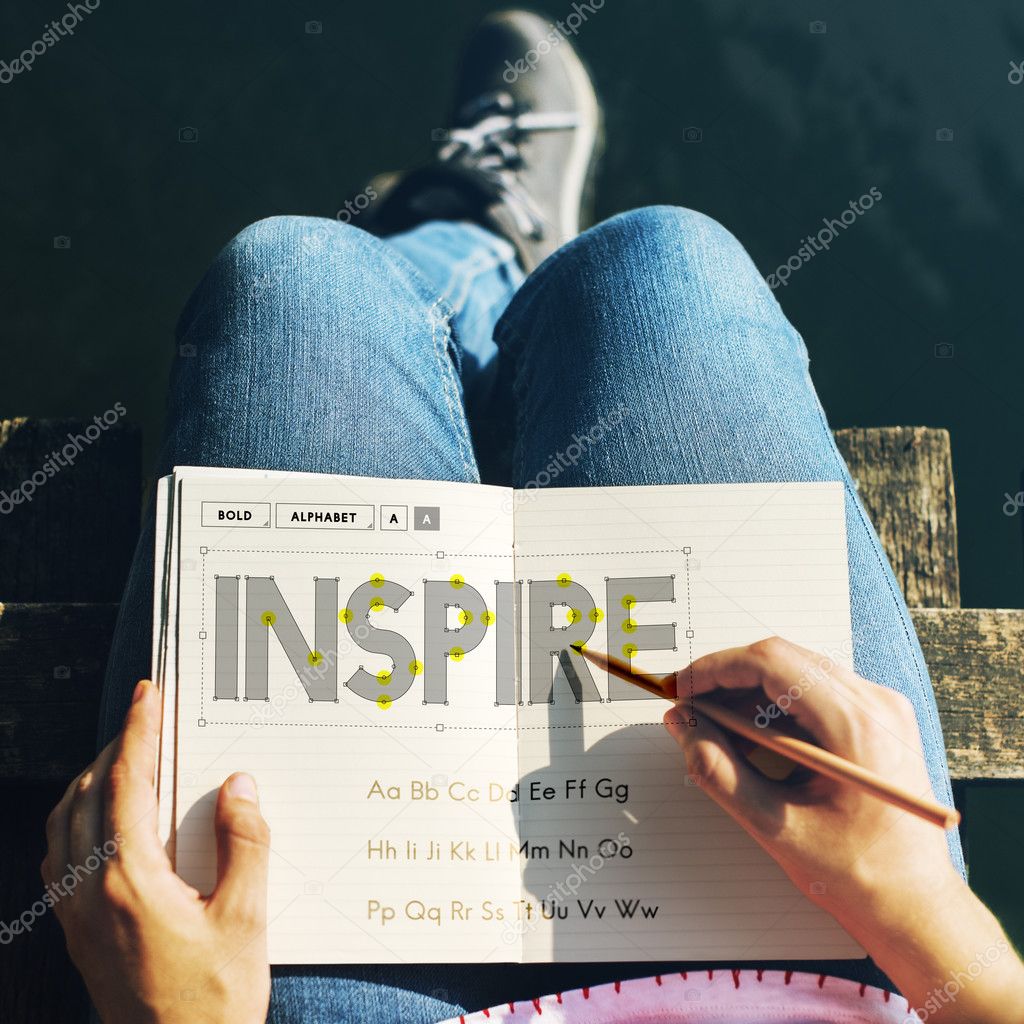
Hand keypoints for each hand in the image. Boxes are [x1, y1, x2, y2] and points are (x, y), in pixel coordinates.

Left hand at [42, 680, 270, 1023]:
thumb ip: (246, 845)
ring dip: (91, 780)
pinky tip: (99, 822)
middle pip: (88, 795)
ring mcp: (75, 915)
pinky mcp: (75, 934)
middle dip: (116, 746)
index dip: (138, 732)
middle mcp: (89, 891)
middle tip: (146, 716)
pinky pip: (59, 857)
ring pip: (63, 823)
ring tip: (125, 757)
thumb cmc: (213, 1002)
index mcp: (130, 881)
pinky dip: (74, 819)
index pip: (125, 785)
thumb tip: (239, 785)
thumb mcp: (246, 920)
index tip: (148, 694)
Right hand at [664, 636, 953, 923]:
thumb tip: (683, 725)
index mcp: (856, 726)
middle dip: (728, 678)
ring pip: (798, 672)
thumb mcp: (773, 824)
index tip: (682, 686)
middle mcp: (876, 705)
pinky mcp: (878, 721)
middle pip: (784, 660)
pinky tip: (750, 735)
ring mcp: (881, 710)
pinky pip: (817, 692)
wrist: (915, 904)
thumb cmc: (860, 875)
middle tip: (689, 705)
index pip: (772, 663)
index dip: (716, 669)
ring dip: (749, 692)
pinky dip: (776, 706)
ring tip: (714, 724)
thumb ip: (718, 770)